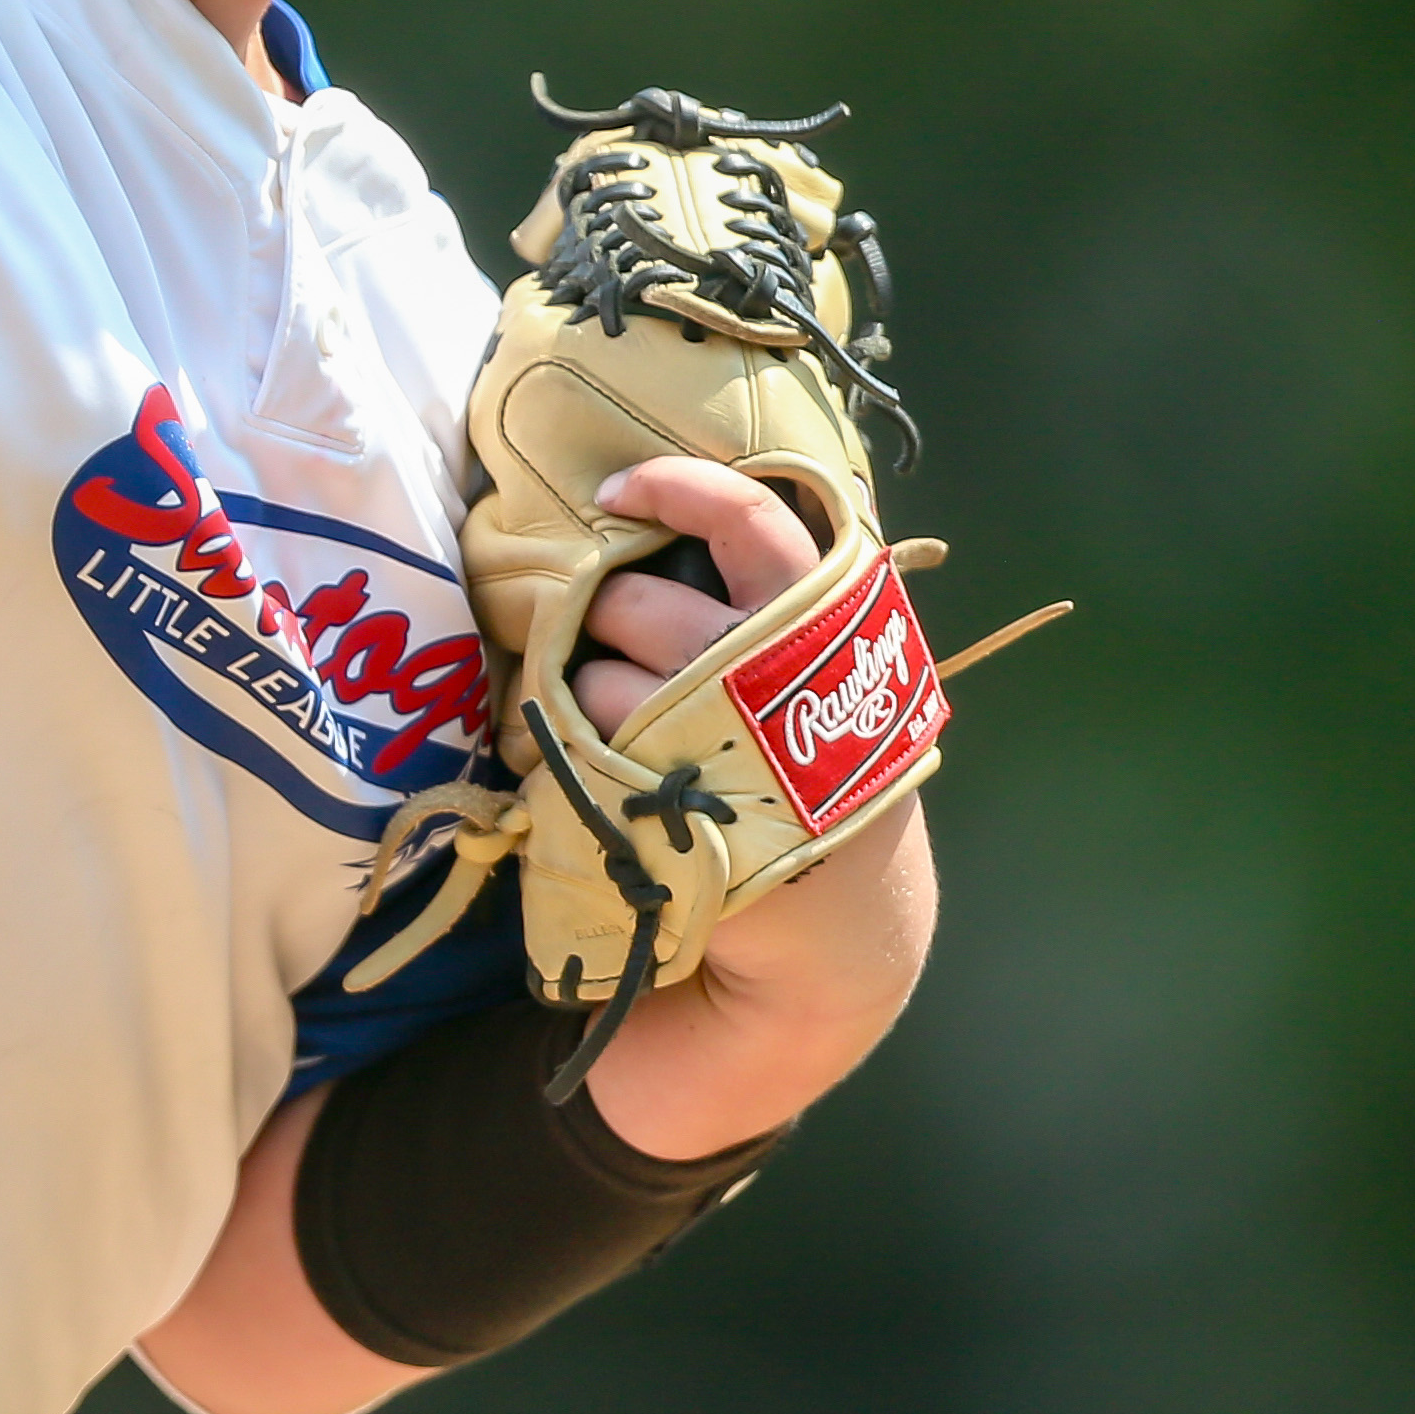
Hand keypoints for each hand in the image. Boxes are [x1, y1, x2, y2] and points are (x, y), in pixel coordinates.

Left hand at [567, 454, 939, 1158]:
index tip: (614, 489)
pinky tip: (593, 782)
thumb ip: (767, 591)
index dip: (679, 490)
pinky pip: (588, 764)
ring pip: (605, 685)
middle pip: (645, 608)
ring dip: (584, 703)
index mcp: (828, 621)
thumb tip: (664, 501)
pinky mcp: (692, 819)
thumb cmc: (815, 772)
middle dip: (606, 619)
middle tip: (606, 647)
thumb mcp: (825, 669)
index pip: (752, 522)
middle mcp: (784, 673)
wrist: (841, 924)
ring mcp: (736, 746)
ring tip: (609, 733)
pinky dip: (573, 766)